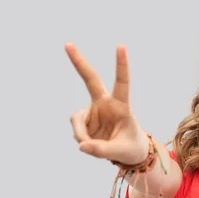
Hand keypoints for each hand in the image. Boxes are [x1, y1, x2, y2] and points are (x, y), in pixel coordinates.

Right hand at [66, 43, 148, 164]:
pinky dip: (81, 140)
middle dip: (79, 62)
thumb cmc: (131, 148)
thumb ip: (102, 150)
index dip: (121, 65)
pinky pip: (76, 130)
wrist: (128, 153)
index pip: (122, 83)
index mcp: (121, 106)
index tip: (121, 46)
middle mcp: (106, 104)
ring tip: (92, 147)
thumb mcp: (121, 152)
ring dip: (81, 135)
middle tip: (67, 44)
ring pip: (77, 121)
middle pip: (90, 79)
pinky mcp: (84, 121)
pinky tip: (89, 145)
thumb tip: (81, 145)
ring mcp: (93, 111)